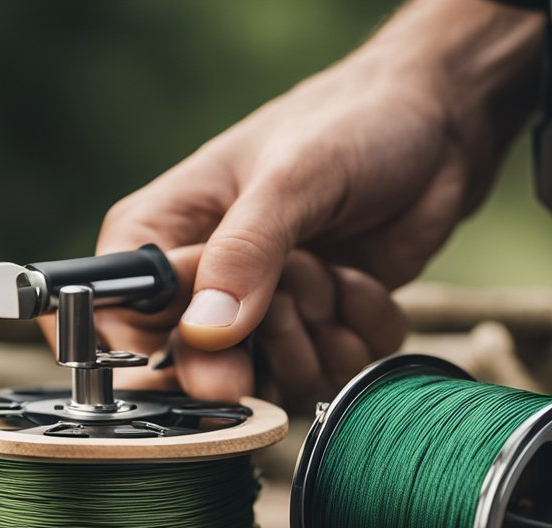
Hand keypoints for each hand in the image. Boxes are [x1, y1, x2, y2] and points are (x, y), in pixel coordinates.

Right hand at [41, 0, 542, 405]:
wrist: (436, 124)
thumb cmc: (350, 123)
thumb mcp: (293, 178)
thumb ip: (245, 253)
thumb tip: (205, 335)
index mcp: (162, 232)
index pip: (115, 321)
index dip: (157, 348)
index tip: (214, 343)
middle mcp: (201, 282)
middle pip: (195, 371)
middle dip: (257, 345)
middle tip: (291, 305)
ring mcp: (258, 312)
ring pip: (271, 380)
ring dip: (317, 333)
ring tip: (335, 268)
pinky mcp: (314, 329)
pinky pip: (330, 371)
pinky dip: (359, 332)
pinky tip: (363, 280)